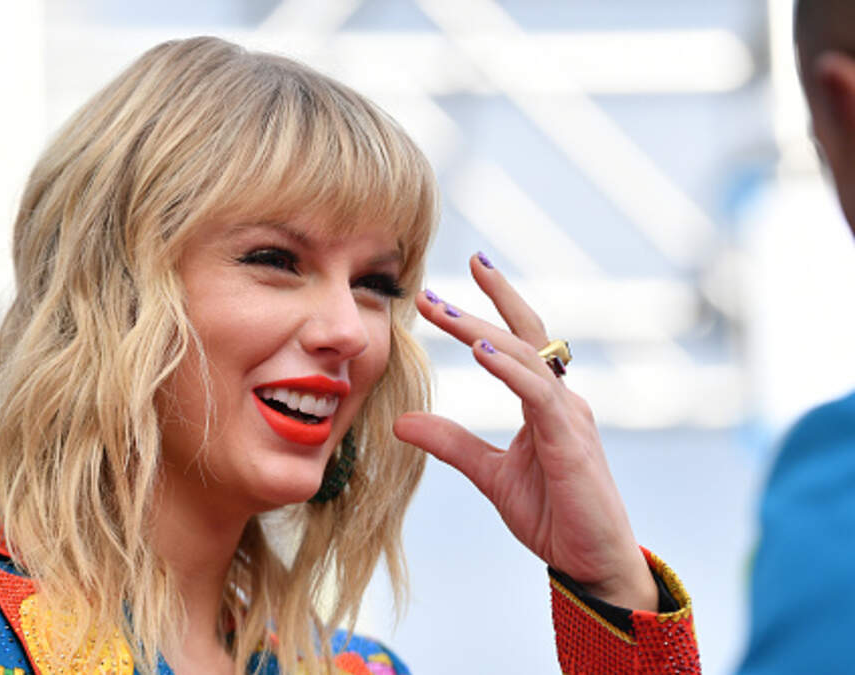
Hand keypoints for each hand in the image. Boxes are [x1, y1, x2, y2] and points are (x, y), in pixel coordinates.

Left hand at [394, 254, 657, 611]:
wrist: (591, 562)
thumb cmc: (553, 515)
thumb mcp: (489, 473)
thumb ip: (452, 443)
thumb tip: (401, 421)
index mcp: (544, 401)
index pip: (518, 340)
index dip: (492, 306)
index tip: (463, 274)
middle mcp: (561, 399)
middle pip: (520, 337)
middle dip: (476, 309)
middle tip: (428, 292)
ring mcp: (569, 416)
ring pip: (524, 358)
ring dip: (480, 332)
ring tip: (441, 312)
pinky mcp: (571, 441)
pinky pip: (538, 395)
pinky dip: (510, 371)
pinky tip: (481, 353)